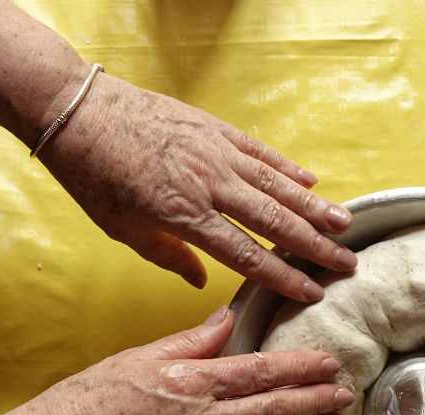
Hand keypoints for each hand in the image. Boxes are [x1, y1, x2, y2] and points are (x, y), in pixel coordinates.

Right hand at [13, 307, 351, 414]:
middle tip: (346, 392)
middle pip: (275, 410)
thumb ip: (193, 341)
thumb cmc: (87, 402)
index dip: (301, 368)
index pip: (261, 373)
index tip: (328, 362)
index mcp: (191, 384)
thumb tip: (230, 318)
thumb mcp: (139, 357)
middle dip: (316, 401)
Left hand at [39, 72, 357, 301]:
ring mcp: (216, 153)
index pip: (247, 255)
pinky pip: (260, 152)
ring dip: (314, 206)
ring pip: (276, 185)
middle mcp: (210, 185)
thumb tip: (203, 282)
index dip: (284, 277)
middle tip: (347, 264)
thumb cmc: (93, 176)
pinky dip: (287, 167)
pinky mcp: (215, 129)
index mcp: (185, 216)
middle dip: (315, 246)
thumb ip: (168, 256)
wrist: (77, 112)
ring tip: (345, 225)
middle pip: (274, 222)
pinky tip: (311, 180)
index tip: (313, 293)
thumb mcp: (122, 229)